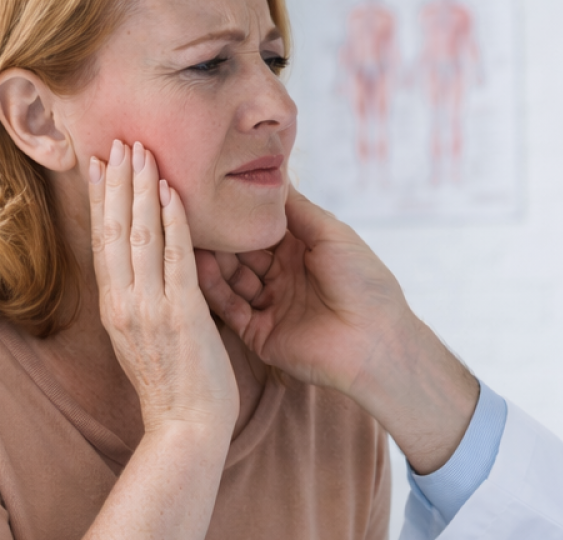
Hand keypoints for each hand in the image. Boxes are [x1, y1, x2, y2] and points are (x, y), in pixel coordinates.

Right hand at [89, 140, 237, 436]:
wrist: (186, 430)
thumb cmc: (176, 391)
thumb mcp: (147, 342)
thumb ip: (143, 307)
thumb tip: (145, 279)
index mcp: (116, 309)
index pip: (103, 243)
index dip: (101, 201)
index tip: (99, 165)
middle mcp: (125, 304)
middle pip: (114, 230)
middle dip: (117, 182)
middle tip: (119, 140)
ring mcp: (150, 308)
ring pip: (140, 235)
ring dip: (141, 190)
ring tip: (142, 151)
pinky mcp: (181, 315)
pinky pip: (176, 258)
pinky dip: (173, 222)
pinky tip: (172, 192)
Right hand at [195, 191, 476, 472]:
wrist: (376, 340)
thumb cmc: (364, 282)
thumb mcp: (331, 233)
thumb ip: (297, 208)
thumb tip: (272, 175)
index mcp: (301, 252)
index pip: (259, 230)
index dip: (237, 215)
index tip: (209, 192)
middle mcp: (282, 277)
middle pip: (240, 253)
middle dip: (219, 237)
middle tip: (188, 212)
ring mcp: (269, 306)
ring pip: (230, 279)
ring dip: (210, 261)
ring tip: (186, 236)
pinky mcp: (259, 334)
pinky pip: (229, 309)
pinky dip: (213, 289)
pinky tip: (197, 266)